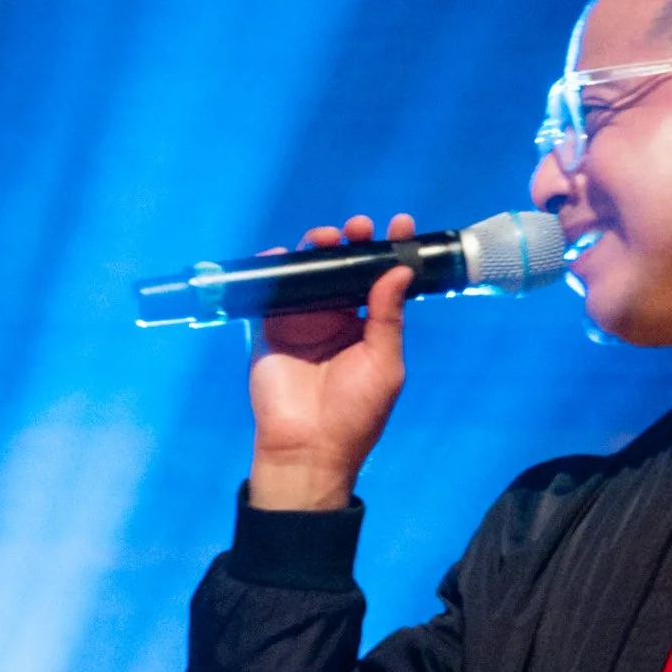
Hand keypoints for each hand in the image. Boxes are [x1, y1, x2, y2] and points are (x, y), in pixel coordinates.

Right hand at [246, 213, 416, 510]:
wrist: (307, 446)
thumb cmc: (355, 412)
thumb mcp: (384, 364)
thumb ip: (388, 317)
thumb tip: (399, 271)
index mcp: (368, 327)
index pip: (380, 281)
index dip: (390, 251)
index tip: (401, 224)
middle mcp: (336, 318)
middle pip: (343, 267)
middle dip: (352, 242)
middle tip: (358, 228)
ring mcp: (302, 319)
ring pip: (309, 271)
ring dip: (317, 248)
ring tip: (326, 238)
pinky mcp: (270, 326)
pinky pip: (270, 289)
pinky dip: (274, 267)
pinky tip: (283, 253)